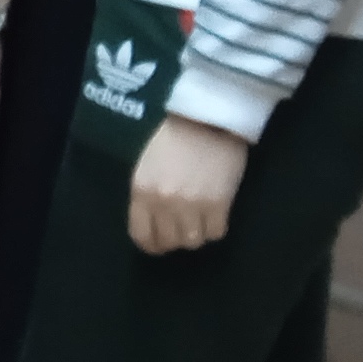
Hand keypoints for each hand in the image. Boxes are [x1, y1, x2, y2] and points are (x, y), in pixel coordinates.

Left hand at [128, 116, 249, 253]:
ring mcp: (192, 204)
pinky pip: (217, 232)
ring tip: (199, 222)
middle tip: (181, 230)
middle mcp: (164, 202)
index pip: (142, 235)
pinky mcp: (219, 203)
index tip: (158, 244)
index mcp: (142, 191)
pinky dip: (215, 228)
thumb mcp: (147, 165)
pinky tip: (214, 216)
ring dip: (196, 235)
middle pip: (170, 241)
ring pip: (193, 241)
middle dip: (174, 239)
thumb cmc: (173, 135)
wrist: (206, 117)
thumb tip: (154, 221)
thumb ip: (147, 194)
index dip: (152, 244)